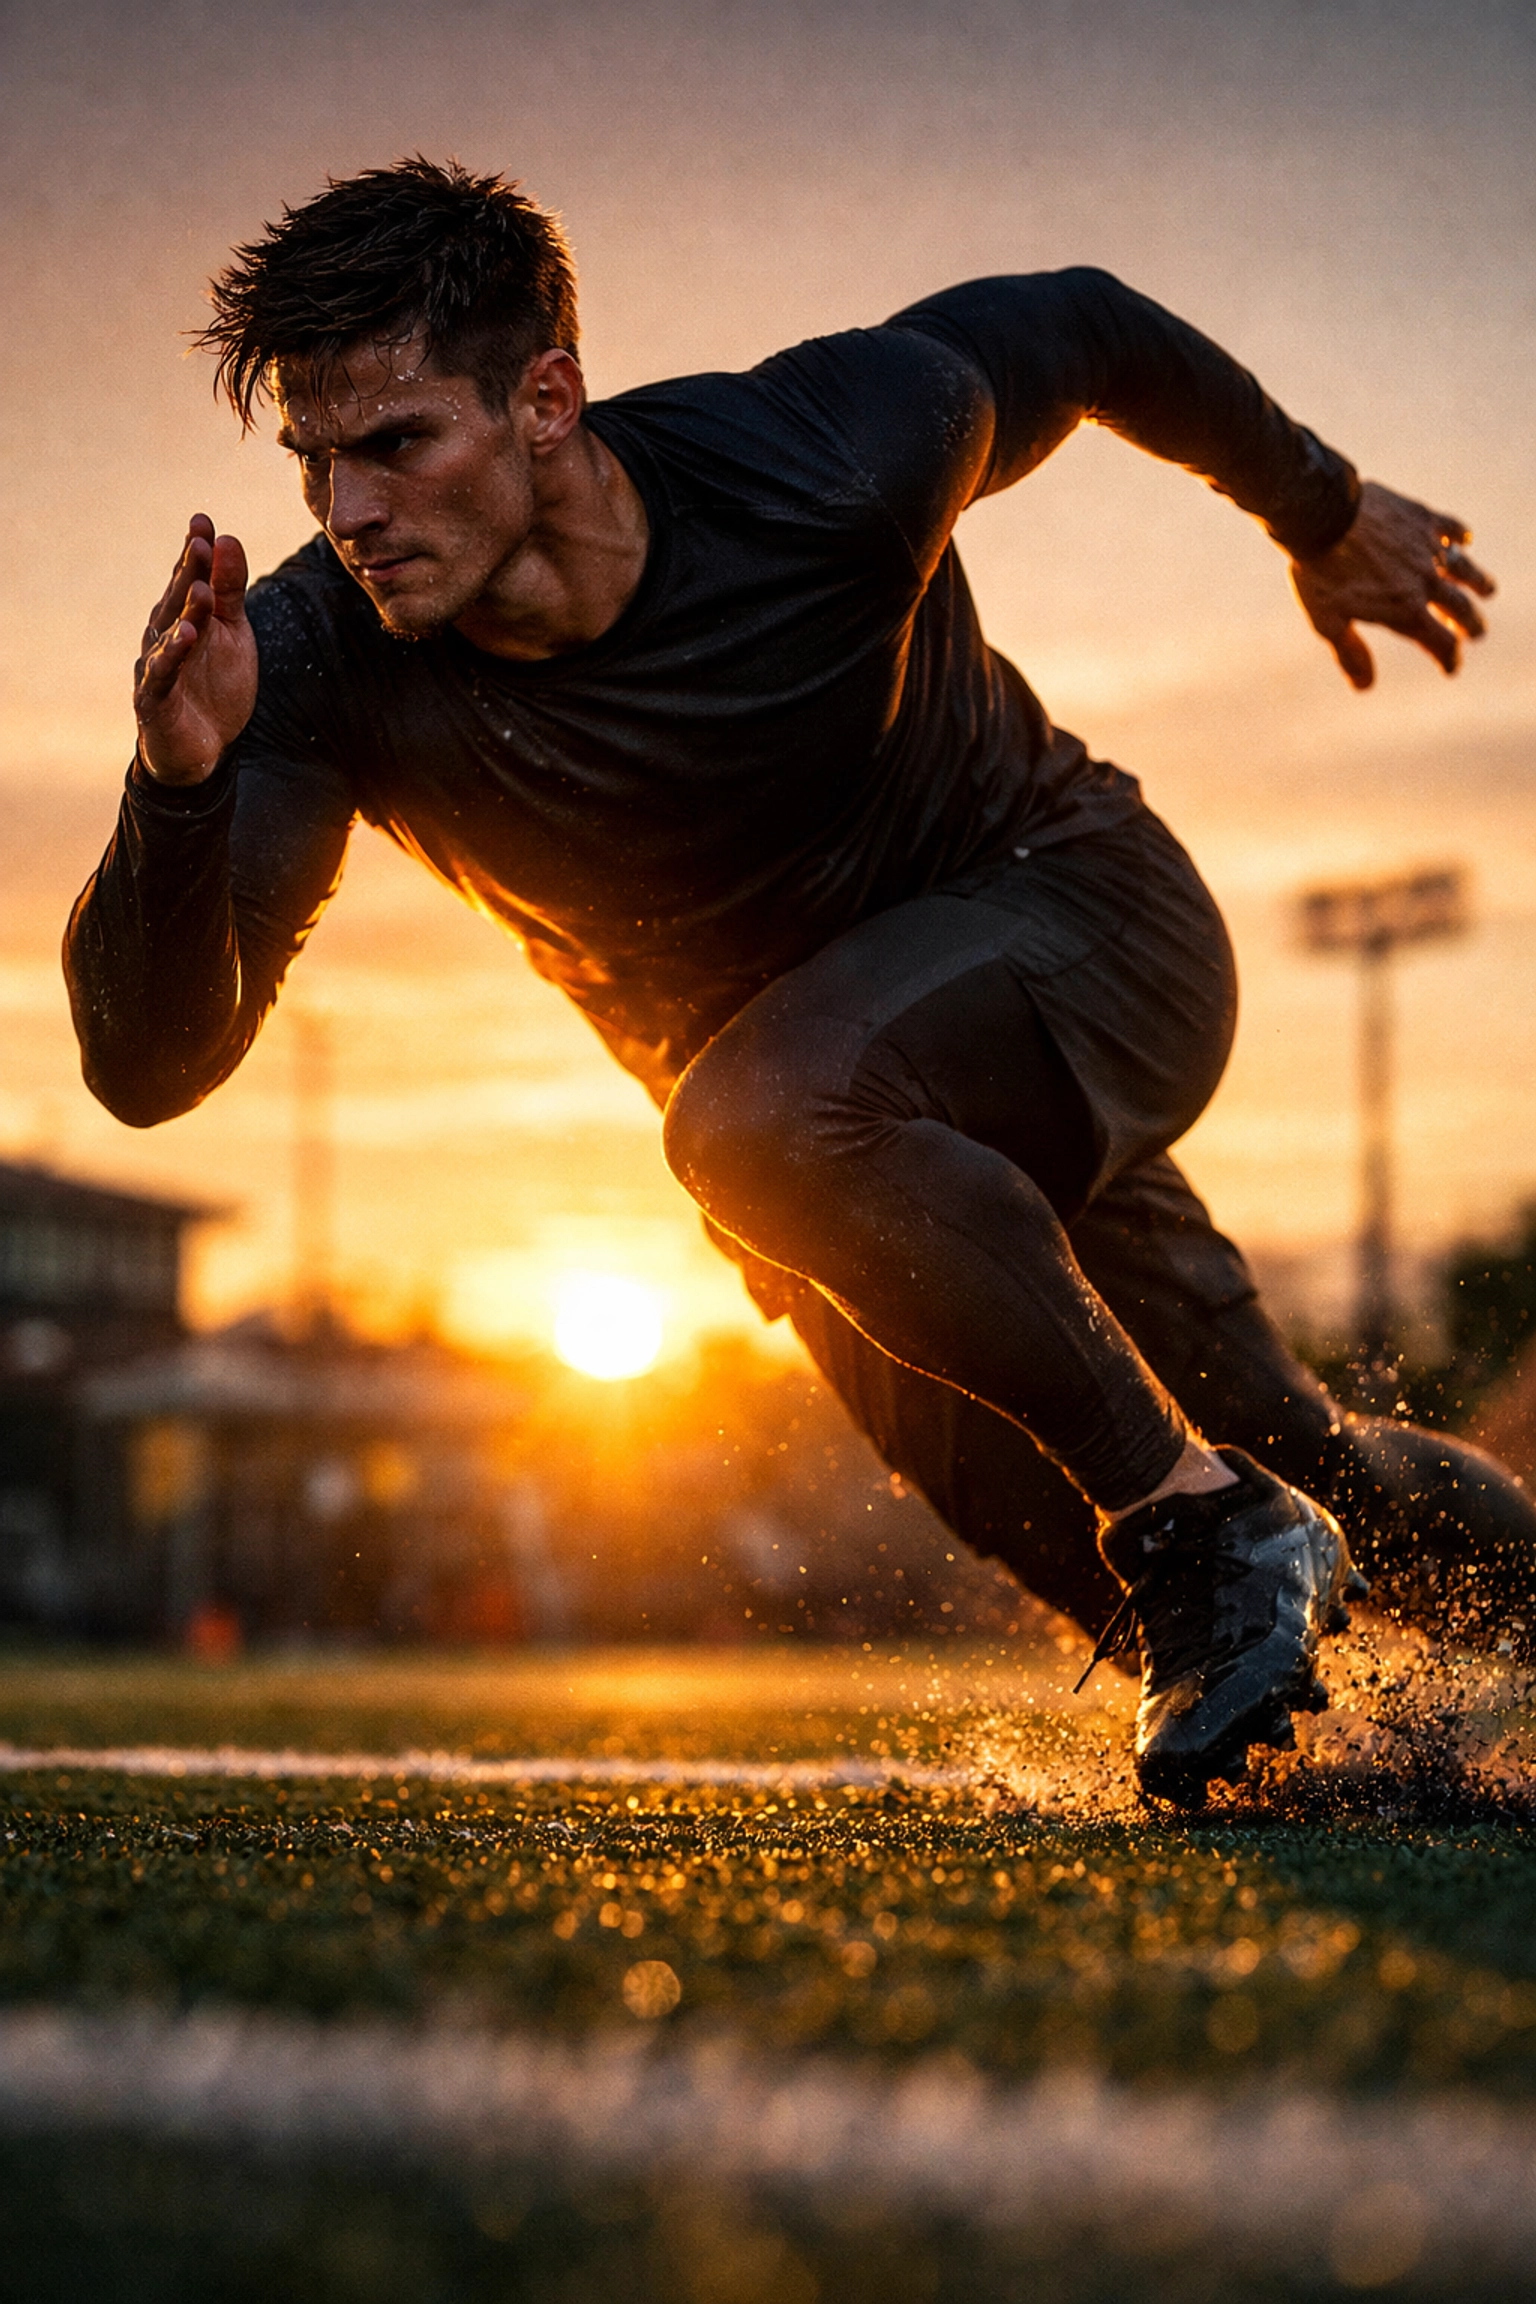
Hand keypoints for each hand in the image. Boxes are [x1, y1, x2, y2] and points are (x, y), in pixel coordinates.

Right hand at [133, 515, 257, 783]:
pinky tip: (185, 637)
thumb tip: (228, 539)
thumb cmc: (215, 685)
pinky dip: (172, 656)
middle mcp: (164, 635)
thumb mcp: (232, 633)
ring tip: (201, 590)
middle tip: (200, 541)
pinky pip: (162, 675)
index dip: (196, 551)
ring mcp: (157, 666)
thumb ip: (230, 590)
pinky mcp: (155, 700)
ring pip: (169, 634)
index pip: (190, 578)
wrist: (206, 748)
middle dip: (189, 571)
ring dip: (185, 611)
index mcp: (184, 616)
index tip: (203, 519)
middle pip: (177, 599)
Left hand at [1289, 479, 1494, 689]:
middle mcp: (1425, 582)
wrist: (1323, 518)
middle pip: (1460, 609)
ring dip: (1478, 582)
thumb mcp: (1328, 621)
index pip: (1441, 644)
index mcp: (1405, 611)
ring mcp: (1427, 549)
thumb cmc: (1319, 573)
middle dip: (1471, 625)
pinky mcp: (1421, 519)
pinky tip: (1464, 540)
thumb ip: (1350, 654)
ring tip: (1487, 590)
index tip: (1450, 668)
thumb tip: (1365, 687)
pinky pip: (1450, 528)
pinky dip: (1460, 535)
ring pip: (1464, 569)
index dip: (1449, 659)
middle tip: (1476, 633)